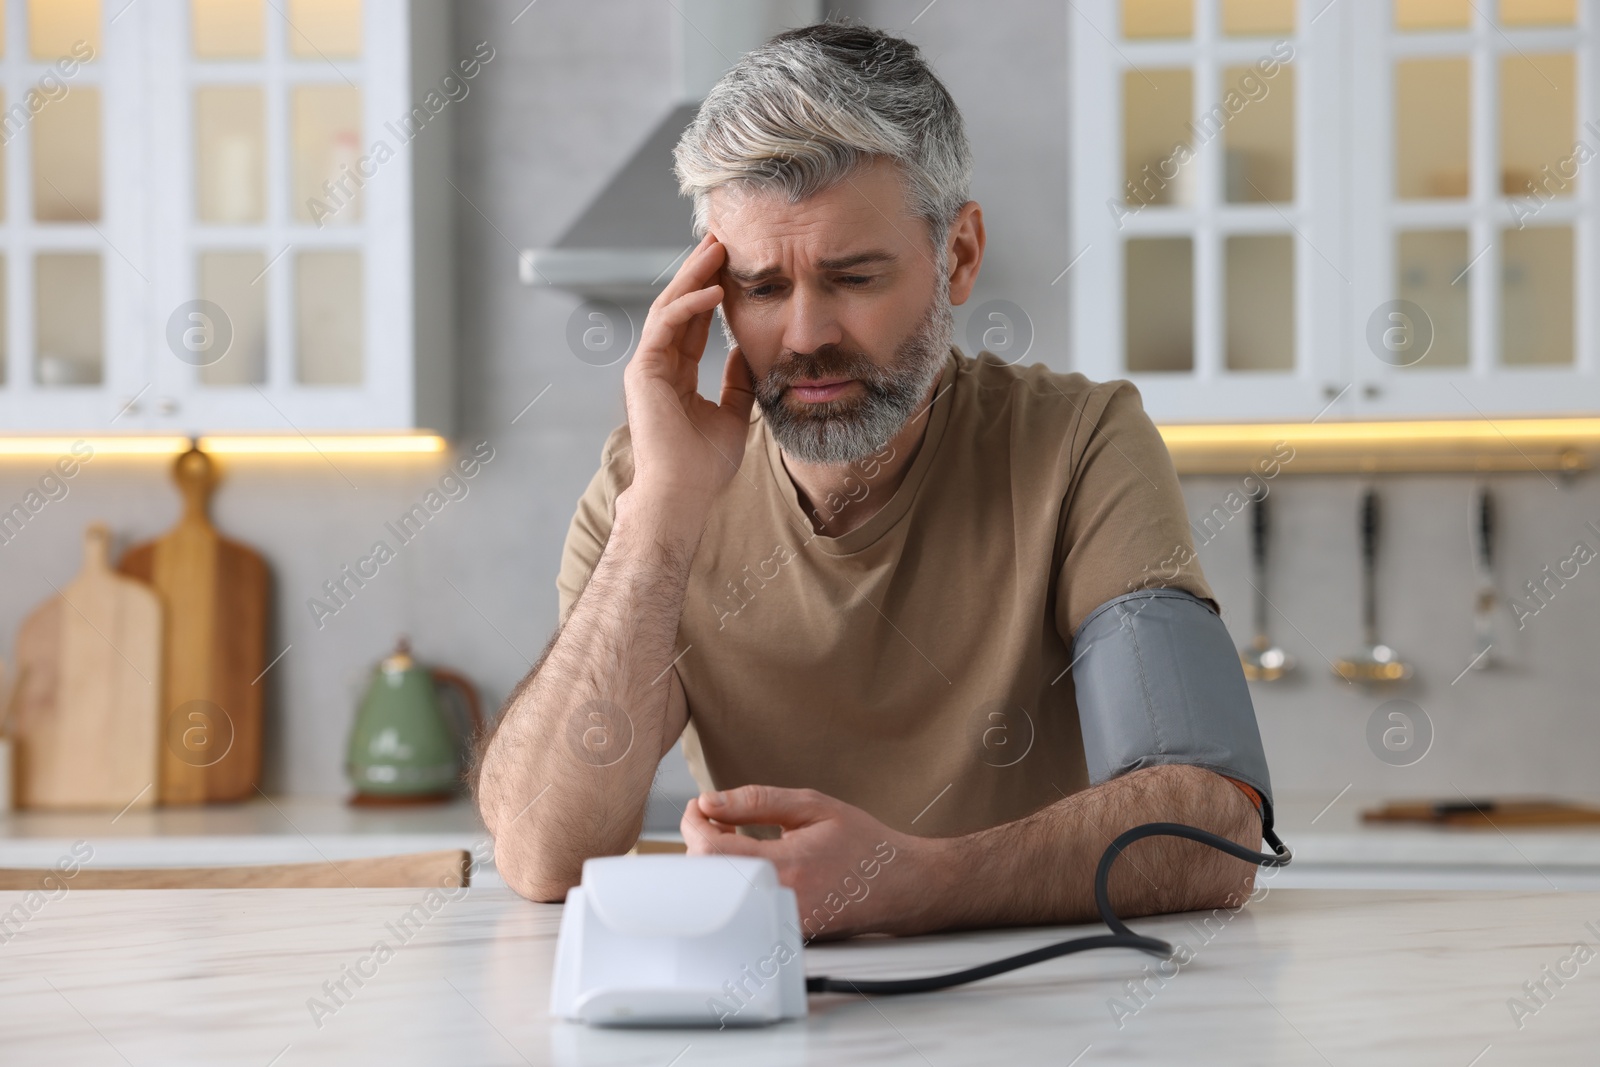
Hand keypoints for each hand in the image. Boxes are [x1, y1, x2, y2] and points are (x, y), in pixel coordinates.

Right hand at [622, 232, 754, 523]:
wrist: (684, 494)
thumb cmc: (705, 465)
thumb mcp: (733, 414)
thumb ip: (737, 382)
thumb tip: (749, 354)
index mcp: (675, 376)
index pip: (694, 324)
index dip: (712, 294)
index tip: (733, 267)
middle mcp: (657, 366)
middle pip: (679, 307)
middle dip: (700, 272)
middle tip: (722, 240)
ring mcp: (647, 367)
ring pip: (669, 308)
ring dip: (694, 276)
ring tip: (717, 248)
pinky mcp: (643, 371)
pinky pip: (666, 326)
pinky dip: (689, 305)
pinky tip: (715, 289)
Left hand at [681, 785, 946, 939]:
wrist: (900, 886)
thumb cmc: (863, 844)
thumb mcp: (813, 807)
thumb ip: (757, 801)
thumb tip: (711, 802)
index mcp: (787, 866)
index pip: (711, 852)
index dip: (694, 825)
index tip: (700, 807)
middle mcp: (780, 901)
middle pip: (707, 876)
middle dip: (702, 841)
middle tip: (718, 818)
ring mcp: (780, 923)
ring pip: (720, 895)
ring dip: (715, 861)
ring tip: (736, 836)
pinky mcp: (781, 933)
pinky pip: (740, 907)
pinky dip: (733, 881)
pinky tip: (751, 861)